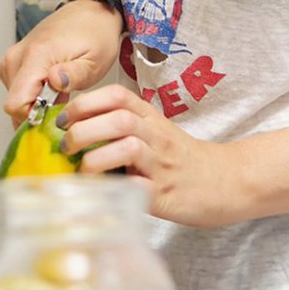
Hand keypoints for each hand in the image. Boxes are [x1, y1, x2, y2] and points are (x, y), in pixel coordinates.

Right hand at [0, 0, 125, 121]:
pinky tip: (52, 87)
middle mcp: (17, 56)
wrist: (90, 13)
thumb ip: (75, 75)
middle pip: (15, 104)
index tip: (55, 115)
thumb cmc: (95, 35)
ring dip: (36, 103)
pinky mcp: (14, 60)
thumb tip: (54, 82)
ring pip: (15, 99)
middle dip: (37, 111)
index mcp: (36, 56)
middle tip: (63, 101)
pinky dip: (33, 94)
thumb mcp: (95, 60)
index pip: (15, 104)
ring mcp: (13, 58)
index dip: (34, 117)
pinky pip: (17, 89)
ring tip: (60, 92)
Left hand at [58, 85, 251, 228]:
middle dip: (83, 131)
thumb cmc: (180, 159)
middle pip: (118, 119)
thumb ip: (121, 128)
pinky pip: (136, 187)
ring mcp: (161, 164)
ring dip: (95, 159)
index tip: (64, 119)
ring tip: (83, 171)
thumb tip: (73, 132)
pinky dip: (114, 189)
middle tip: (67, 146)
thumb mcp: (154, 133)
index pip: (118, 95)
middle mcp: (156, 136)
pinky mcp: (164, 193)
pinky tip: (100, 194)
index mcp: (150, 118)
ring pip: (127, 148)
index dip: (85, 103)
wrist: (224, 181)